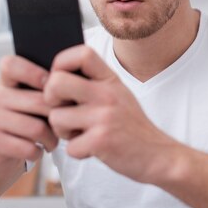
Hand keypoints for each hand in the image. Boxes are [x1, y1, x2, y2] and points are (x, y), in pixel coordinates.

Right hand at [0, 55, 58, 179]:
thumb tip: (74, 84)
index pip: (11, 64)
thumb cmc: (22, 126)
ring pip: (37, 128)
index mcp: (6, 82)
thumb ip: (46, 90)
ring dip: (51, 139)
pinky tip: (36, 150)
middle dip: (59, 117)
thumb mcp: (32, 104)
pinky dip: (38, 152)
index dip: (34, 72)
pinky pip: (28, 147)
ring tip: (51, 141)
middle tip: (63, 126)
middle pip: (39, 101)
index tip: (51, 86)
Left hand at [44, 45, 181, 183]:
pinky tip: (93, 149)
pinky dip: (77, 152)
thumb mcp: (118, 95)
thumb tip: (54, 78)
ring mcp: (104, 117)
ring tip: (82, 134)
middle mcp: (107, 94)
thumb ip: (93, 84)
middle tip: (61, 109)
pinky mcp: (101, 141)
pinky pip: (69, 147)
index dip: (61, 63)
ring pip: (56, 118)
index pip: (82, 53)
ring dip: (63, 131)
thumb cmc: (131, 127)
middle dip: (49, 99)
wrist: (158, 154)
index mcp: (110, 80)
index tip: (60, 79)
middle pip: (56, 82)